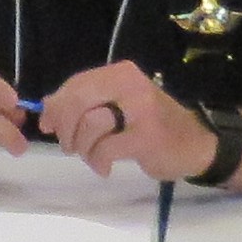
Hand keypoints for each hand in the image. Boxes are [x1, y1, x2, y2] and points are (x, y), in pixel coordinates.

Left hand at [35, 60, 213, 180]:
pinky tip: (105, 167)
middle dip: (65, 127)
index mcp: (121, 73)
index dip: (55, 106)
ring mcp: (140, 110)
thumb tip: (46, 107)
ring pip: (89, 124)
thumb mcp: (118, 106)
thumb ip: (84, 102)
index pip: (76, 84)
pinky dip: (98, 162)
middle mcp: (131, 84)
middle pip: (78, 100)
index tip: (48, 125)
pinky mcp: (146, 137)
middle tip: (69, 146)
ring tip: (92, 157)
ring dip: (82, 148)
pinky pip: (104, 149)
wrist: (196, 145)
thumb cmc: (153, 125)